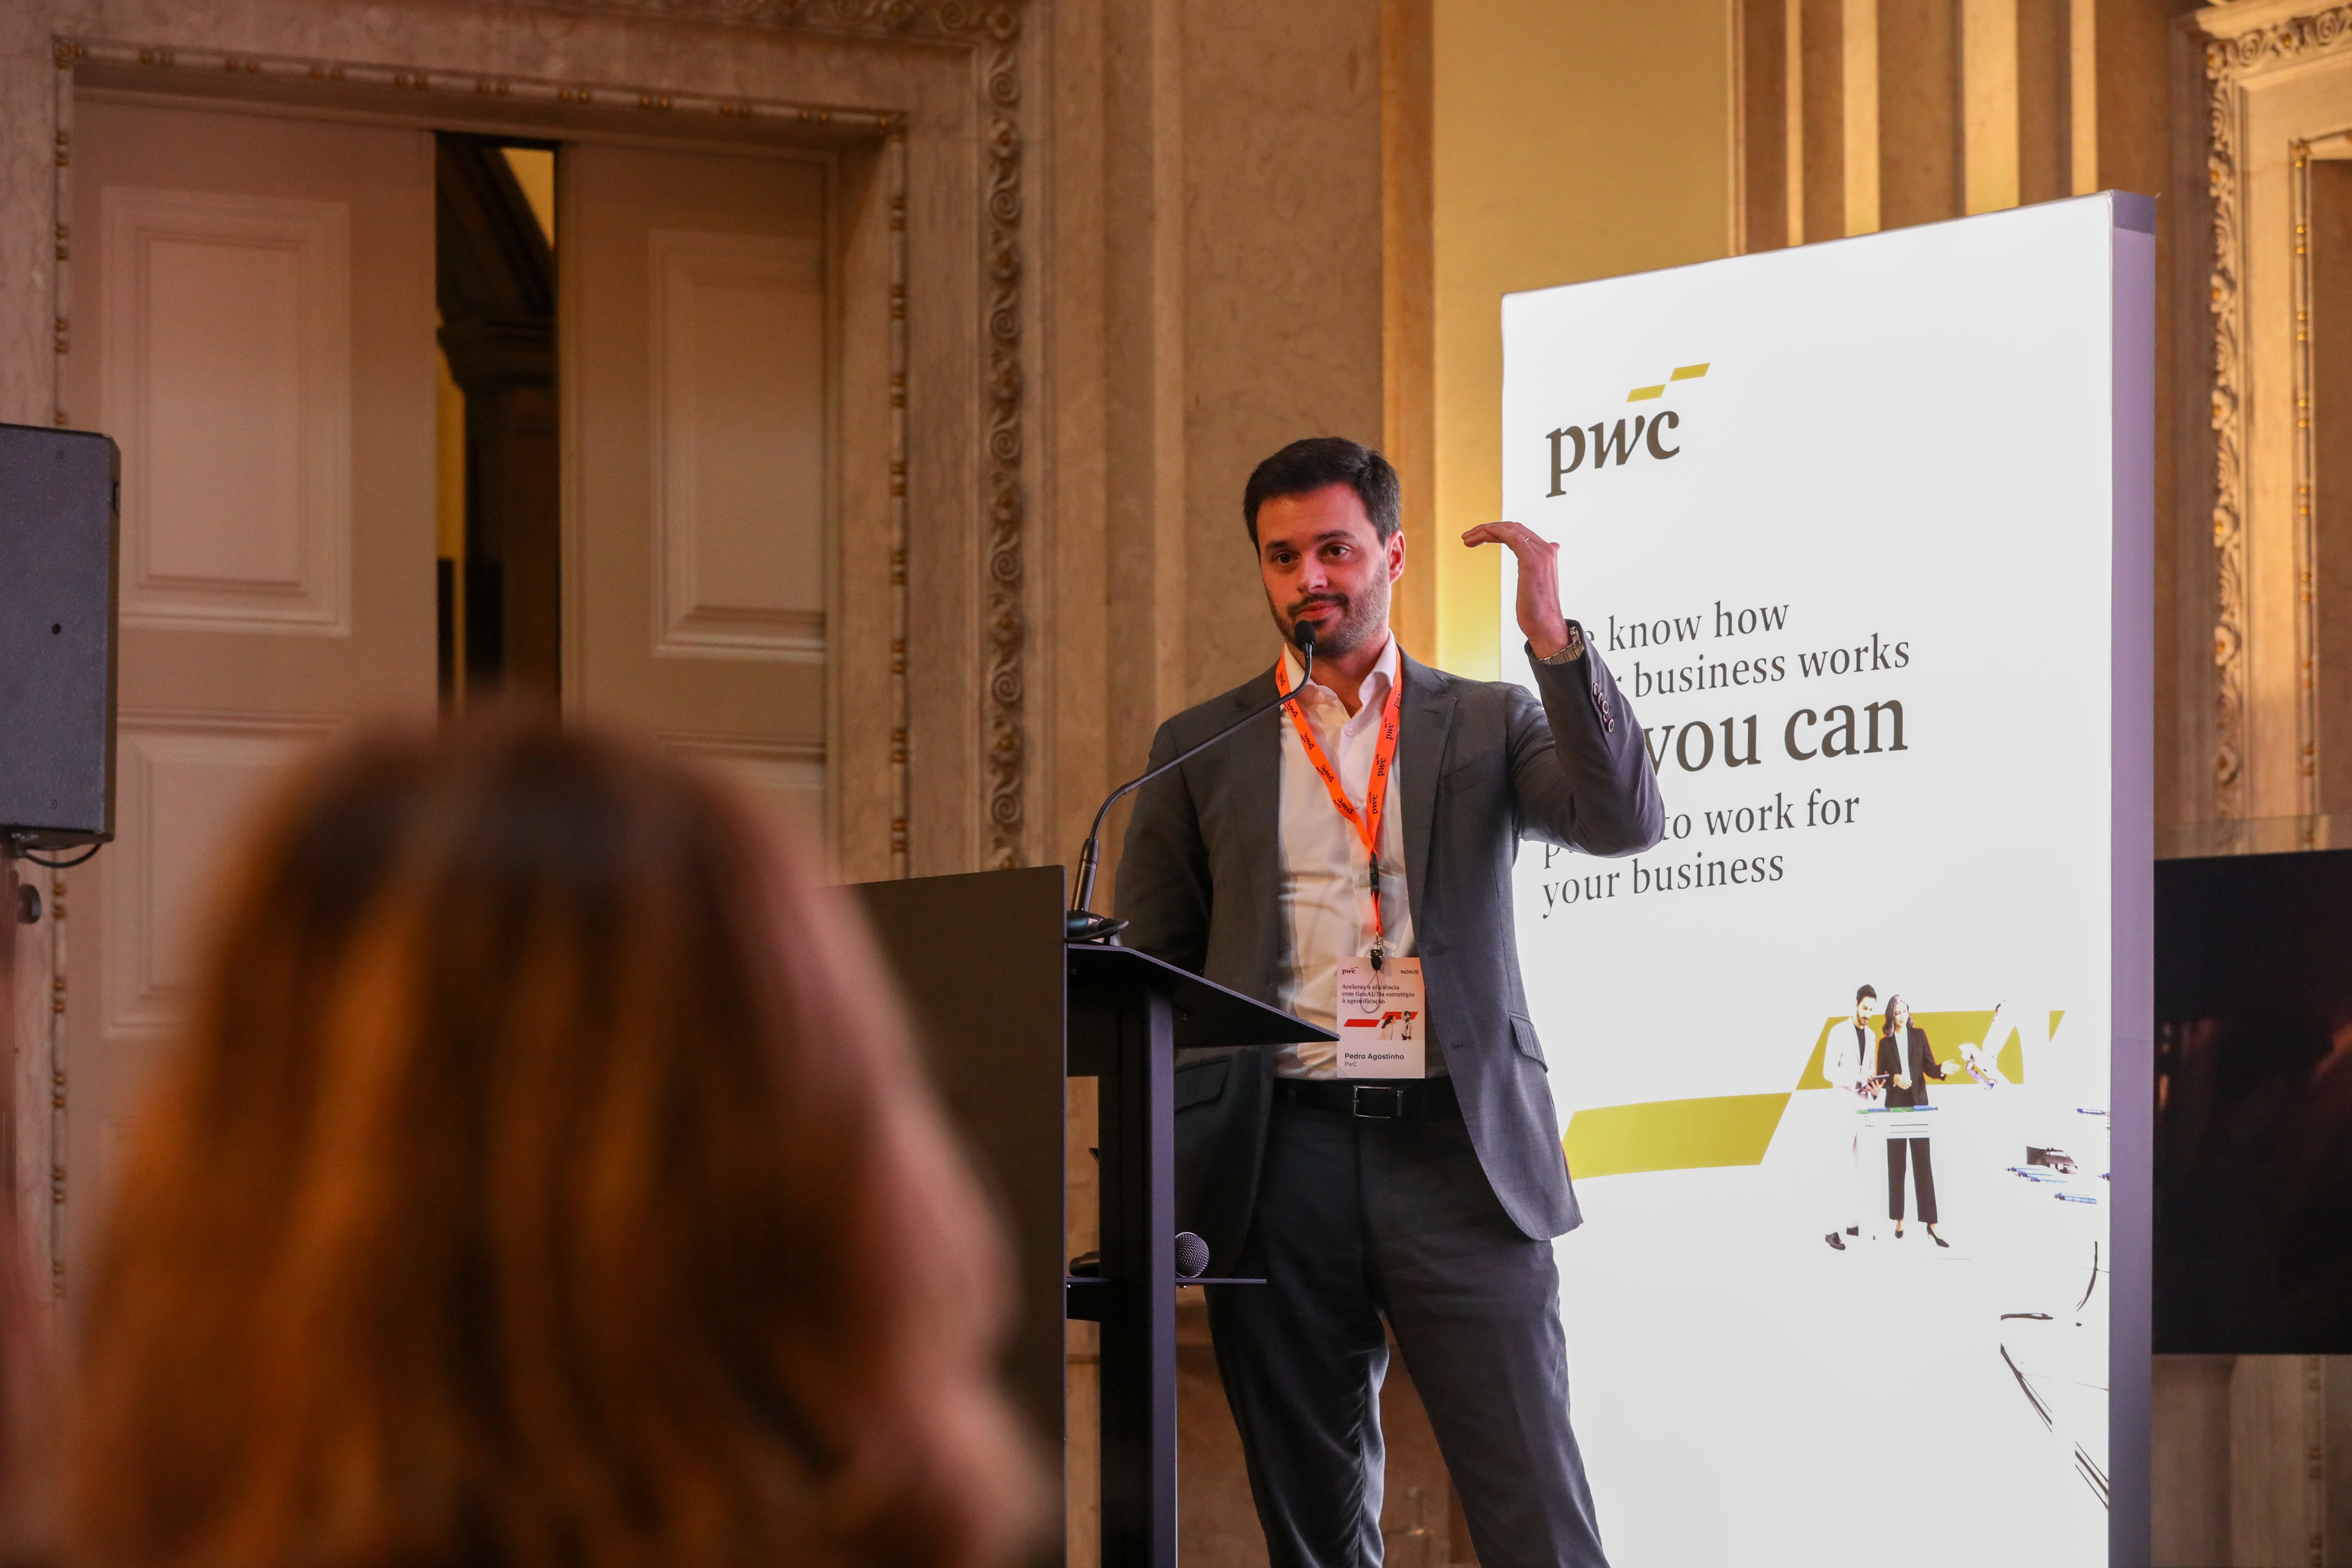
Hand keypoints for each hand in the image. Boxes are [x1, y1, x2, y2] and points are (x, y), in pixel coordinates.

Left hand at [1462, 520, 1570, 657]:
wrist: (1545, 626)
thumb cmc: (1537, 610)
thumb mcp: (1535, 584)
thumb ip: (1536, 568)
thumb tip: (1540, 558)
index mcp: (1546, 554)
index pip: (1519, 532)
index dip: (1497, 531)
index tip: (1477, 538)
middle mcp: (1546, 550)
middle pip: (1513, 527)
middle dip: (1487, 529)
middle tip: (1468, 538)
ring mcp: (1541, 554)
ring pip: (1510, 529)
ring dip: (1485, 530)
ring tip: (1467, 539)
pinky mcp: (1532, 561)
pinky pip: (1511, 537)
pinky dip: (1494, 532)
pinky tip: (1480, 537)